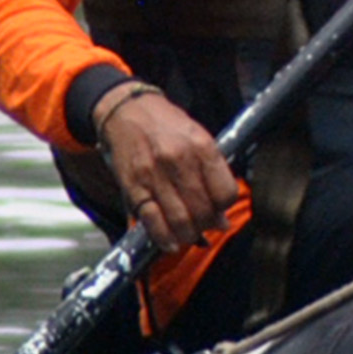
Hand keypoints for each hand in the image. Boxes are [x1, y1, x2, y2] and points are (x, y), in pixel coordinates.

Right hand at [92, 85, 237, 251]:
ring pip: (181, 221)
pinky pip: (152, 222)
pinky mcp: (134, 188)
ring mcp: (154, 176)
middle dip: (208, 224)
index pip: (225, 192)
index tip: (221, 208)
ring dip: (189, 235)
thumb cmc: (166, 124)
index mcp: (202, 146)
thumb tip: (221, 213)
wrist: (127, 110)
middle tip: (205, 225)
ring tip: (189, 233)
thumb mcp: (198, 136)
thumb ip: (212, 172)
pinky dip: (164, 239)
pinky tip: (171, 243)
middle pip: (204, 211)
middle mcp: (179, 161)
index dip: (225, 207)